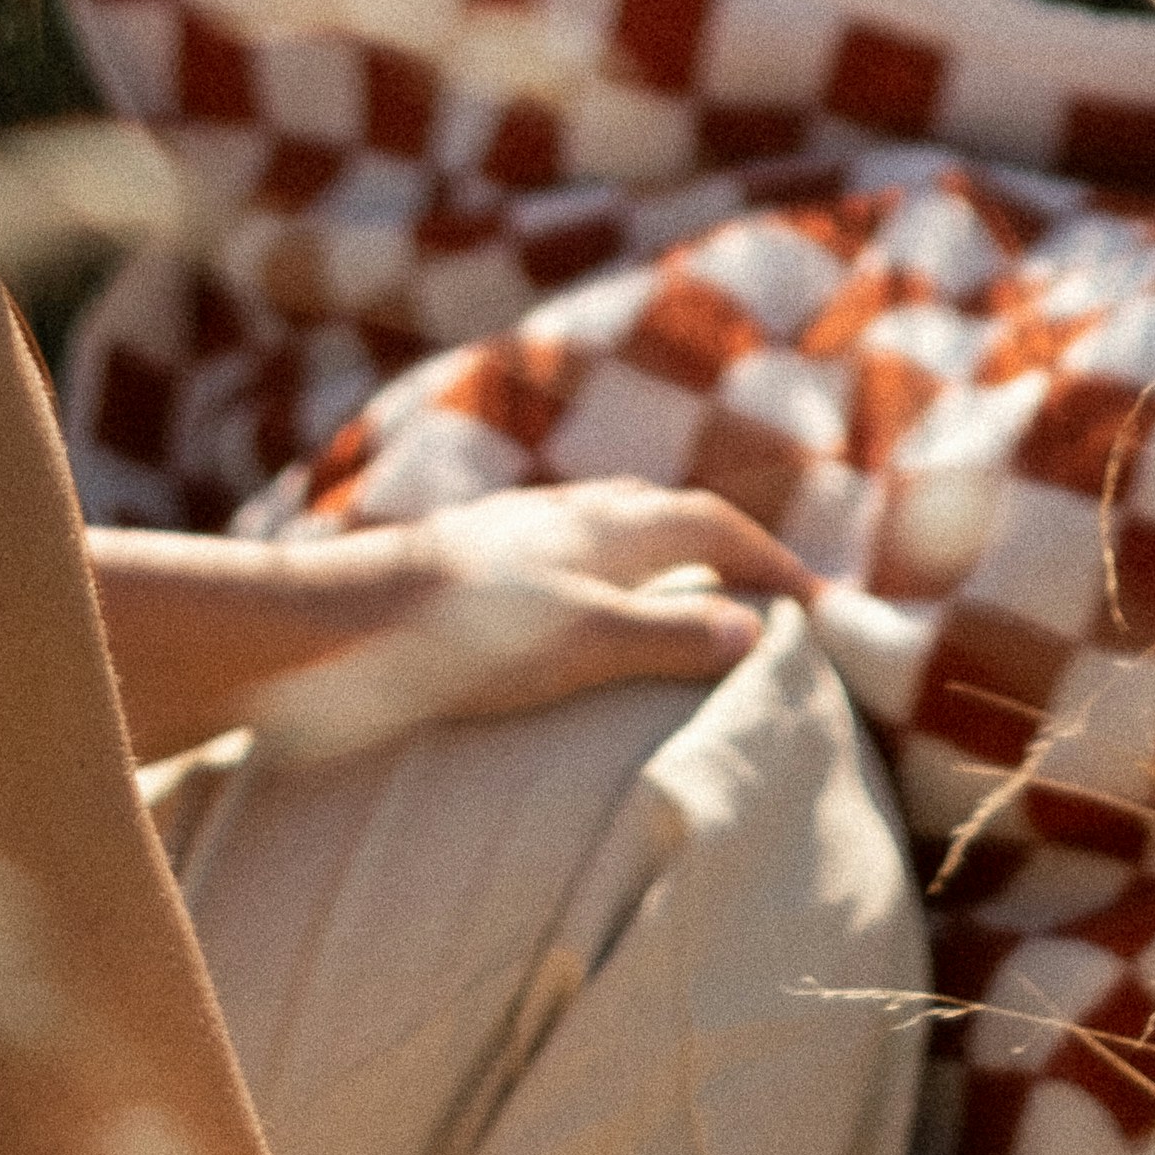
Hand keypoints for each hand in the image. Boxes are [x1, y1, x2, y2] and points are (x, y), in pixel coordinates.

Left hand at [341, 480, 823, 726]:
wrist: (340, 617)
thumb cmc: (464, 639)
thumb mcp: (581, 645)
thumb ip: (666, 637)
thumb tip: (751, 629)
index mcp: (609, 526)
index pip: (714, 525)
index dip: (769, 560)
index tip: (815, 602)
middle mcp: (568, 511)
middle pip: (666, 509)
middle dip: (721, 542)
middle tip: (757, 589)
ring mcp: (517, 526)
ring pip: (611, 519)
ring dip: (659, 547)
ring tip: (677, 591)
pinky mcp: (473, 552)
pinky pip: (564, 544)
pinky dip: (603, 564)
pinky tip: (574, 601)